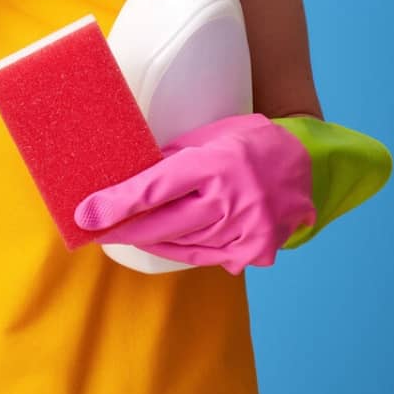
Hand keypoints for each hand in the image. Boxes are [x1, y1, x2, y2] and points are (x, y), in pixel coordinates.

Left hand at [73, 113, 314, 274]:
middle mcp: (231, 200)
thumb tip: (128, 179)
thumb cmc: (249, 143)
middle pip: (163, 225)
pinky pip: (203, 255)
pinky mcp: (254, 250)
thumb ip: (172, 160)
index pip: (155, 189)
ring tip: (125, 232)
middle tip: (95, 229)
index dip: (117, 204)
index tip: (86, 215)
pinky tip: (159, 242)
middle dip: (124, 229)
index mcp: (216, 164)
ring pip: (180, 244)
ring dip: (150, 239)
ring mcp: (245, 230)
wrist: (307, 165)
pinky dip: (179, 248)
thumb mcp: (210, 137)